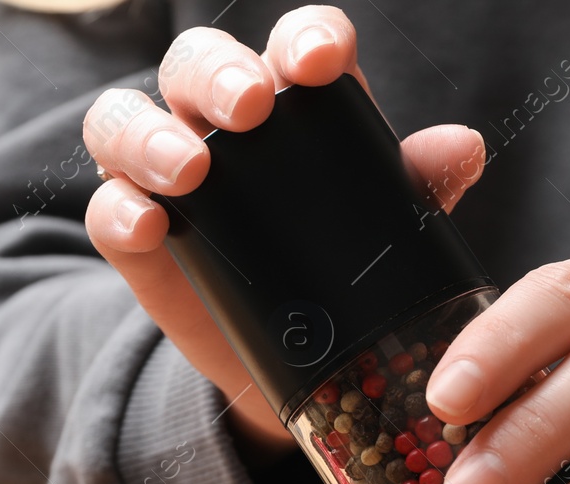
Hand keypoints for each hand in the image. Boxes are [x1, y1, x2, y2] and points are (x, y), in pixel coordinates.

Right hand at [81, 7, 485, 465]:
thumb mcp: (386, 230)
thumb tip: (463, 146)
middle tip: (249, 108)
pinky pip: (106, 208)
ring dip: (151, 133)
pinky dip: (119, 211)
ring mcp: (164, 173)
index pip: (291, 45)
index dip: (303, 38)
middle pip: (198, 64)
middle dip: (220, 75)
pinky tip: (148, 225)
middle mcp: (218, 122)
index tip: (321, 62)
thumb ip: (420, 186)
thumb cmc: (343, 265)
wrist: (298, 358)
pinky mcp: (133, 234)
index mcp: (293, 103)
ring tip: (189, 168)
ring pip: (125, 117)